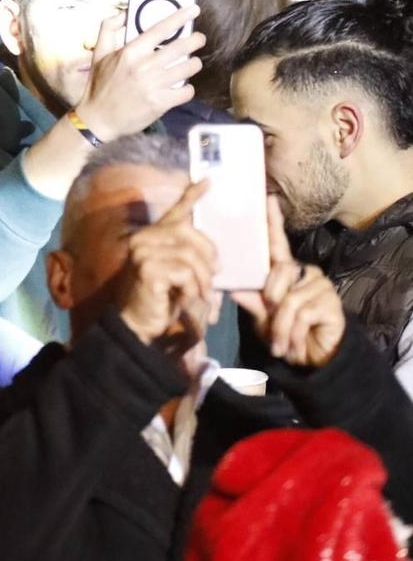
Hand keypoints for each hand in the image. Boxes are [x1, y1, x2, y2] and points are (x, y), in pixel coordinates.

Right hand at [82, 7, 204, 142]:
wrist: (98, 118)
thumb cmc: (99, 84)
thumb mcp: (98, 53)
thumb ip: (108, 28)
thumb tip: (123, 13)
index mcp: (131, 51)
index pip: (160, 29)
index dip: (179, 18)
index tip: (193, 10)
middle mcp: (144, 66)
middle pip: (180, 48)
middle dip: (195, 40)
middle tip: (200, 38)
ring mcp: (154, 86)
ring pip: (186, 69)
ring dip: (194, 64)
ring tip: (193, 63)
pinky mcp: (160, 104)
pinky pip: (185, 92)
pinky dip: (188, 88)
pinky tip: (183, 87)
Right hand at [116, 179, 217, 348]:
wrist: (138, 326)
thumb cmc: (163, 302)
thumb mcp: (182, 278)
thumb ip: (194, 262)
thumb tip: (217, 260)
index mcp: (154, 236)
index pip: (176, 211)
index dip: (192, 195)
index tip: (208, 181)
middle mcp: (145, 237)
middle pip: (189, 233)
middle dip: (208, 257)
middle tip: (214, 279)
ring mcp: (143, 250)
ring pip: (189, 254)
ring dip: (203, 279)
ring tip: (203, 295)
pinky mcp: (146, 267)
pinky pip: (183, 271)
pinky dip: (192, 287)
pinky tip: (186, 298)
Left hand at [234, 197, 345, 366]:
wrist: (312, 360)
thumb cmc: (286, 334)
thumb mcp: (263, 318)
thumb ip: (251, 300)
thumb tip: (230, 286)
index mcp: (285, 271)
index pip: (278, 243)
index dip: (273, 222)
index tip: (268, 200)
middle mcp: (304, 272)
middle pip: (280, 273)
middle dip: (271, 304)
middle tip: (272, 328)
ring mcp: (320, 285)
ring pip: (290, 299)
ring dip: (282, 327)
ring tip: (282, 344)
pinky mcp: (331, 302)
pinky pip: (303, 313)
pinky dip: (295, 333)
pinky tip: (296, 346)